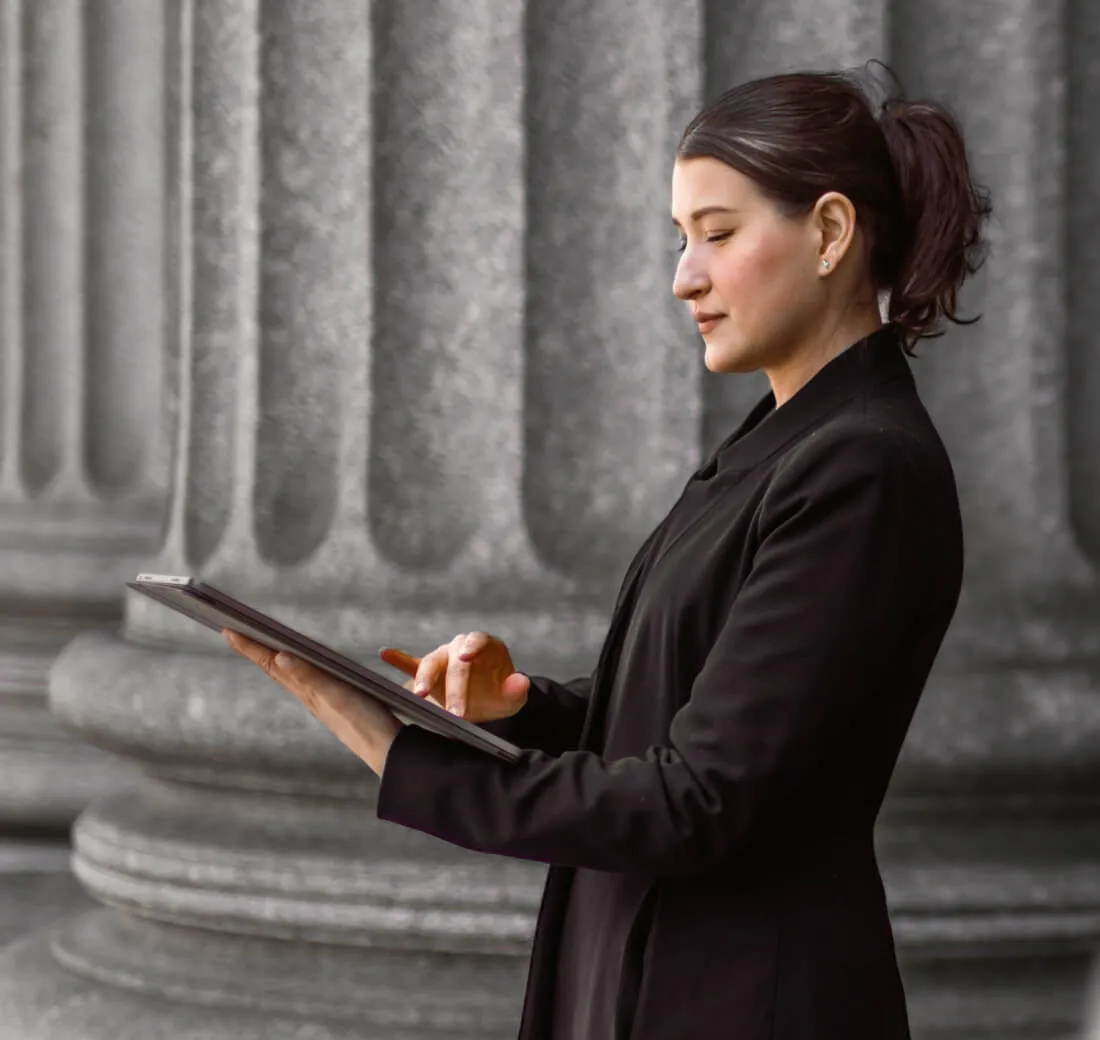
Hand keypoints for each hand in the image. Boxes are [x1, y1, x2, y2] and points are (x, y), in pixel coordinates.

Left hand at [223, 629, 401, 776]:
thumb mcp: (337, 696)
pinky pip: (306, 682)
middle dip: (254, 650)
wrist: (387, 751)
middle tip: (234, 633)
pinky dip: (295, 670)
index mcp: (307, 690)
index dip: (250, 647)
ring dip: (272, 659)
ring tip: (259, 647)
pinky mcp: (336, 704)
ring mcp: (322, 701)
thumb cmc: (365, 723)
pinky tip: (300, 670)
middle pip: (275, 668)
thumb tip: (279, 656)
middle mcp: (310, 695)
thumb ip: (309, 677)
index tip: (227, 630)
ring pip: (289, 676)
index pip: (271, 664)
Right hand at [379, 631, 529, 720]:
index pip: (479, 641)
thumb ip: (517, 690)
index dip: (473, 646)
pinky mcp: (427, 671)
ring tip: (420, 696)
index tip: (465, 657)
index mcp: (485, 646)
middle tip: (454, 713)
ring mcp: (442, 657)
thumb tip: (521, 682)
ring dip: (425, 678)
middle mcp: (461, 647)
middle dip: (454, 687)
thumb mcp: (512, 698)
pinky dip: (398, 659)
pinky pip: (411, 664)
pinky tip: (385, 653)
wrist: (483, 703)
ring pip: (431, 662)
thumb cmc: (499, 696)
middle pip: (454, 660)